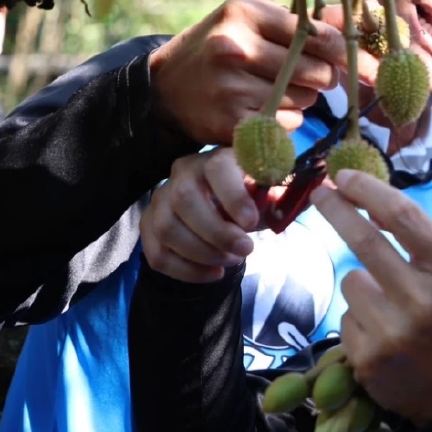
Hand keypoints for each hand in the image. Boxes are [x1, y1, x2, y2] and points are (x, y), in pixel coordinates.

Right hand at [141, 147, 266, 282]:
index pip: (217, 168)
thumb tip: (281, 207)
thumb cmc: (252, 196)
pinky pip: (156, 253)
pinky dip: (185, 271)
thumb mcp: (269, 193)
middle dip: (216, 233)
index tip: (251, 222)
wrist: (227, 205)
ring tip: (232, 260)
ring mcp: (161, 198)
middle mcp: (183, 172)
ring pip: (167, 229)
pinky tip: (213, 273)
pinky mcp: (150, 224)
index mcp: (217, 158)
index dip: (233, 197)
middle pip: (185, 200)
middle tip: (246, 250)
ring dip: (201, 253)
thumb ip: (276, 197)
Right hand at [148, 0, 349, 145]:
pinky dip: (286, 119)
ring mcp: (231, 87)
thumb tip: (362, 20)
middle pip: (320, 71)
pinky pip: (289, 124)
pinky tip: (262, 109)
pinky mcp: (231, 122)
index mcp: (245, 12)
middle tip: (303, 74)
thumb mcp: (253, 20)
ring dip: (303, 98)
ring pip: (307, 100)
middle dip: (323, 77)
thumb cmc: (222, 47)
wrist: (165, 88)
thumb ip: (305, 22)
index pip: (320, 35)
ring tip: (272, 88)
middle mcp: (236, 47)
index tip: (365, 64)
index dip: (348, 53)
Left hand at [312, 170, 431, 423]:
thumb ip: (425, 249)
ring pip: (352, 281)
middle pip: (364, 239)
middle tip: (319, 192)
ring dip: (362, 288)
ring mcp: (392, 329)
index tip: (345, 176)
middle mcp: (422, 297)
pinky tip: (384, 339)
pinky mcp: (368, 357)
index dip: (370, 191)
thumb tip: (373, 205)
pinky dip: (360, 323)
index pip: (404, 217)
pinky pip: (346, 319)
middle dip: (337, 210)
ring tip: (391, 311)